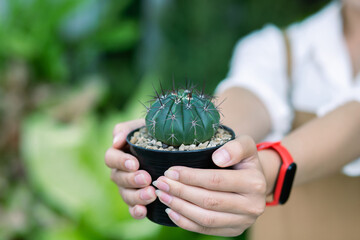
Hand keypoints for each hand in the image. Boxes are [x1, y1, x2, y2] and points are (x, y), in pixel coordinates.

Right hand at [105, 119, 155, 218]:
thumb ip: (126, 130)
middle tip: (146, 178)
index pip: (111, 158)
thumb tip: (116, 141)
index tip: (135, 163)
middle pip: (119, 178)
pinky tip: (143, 211)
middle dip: (132, 179)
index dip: (121, 162)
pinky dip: (136, 211)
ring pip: (126, 195)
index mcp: (118, 154)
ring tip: (151, 194)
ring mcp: (128, 188)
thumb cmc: (153, 134)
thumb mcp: (141, 127)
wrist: (172, 146)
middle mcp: (120, 173)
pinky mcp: (138, 200)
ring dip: (137, 196)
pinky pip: (133, 209)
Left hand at [153, 135, 267, 235]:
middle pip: (209, 201)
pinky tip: (171, 210)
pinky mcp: (234, 231)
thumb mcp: (245, 145)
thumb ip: (235, 147)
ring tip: (162, 195)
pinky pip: (206, 229)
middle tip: (161, 183)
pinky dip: (185, 222)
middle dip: (180, 192)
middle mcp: (252, 206)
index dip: (190, 177)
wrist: (256, 181)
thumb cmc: (244, 160)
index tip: (170, 171)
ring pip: (206, 218)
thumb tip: (218, 158)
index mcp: (255, 183)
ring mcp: (243, 222)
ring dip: (180, 207)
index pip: (216, 181)